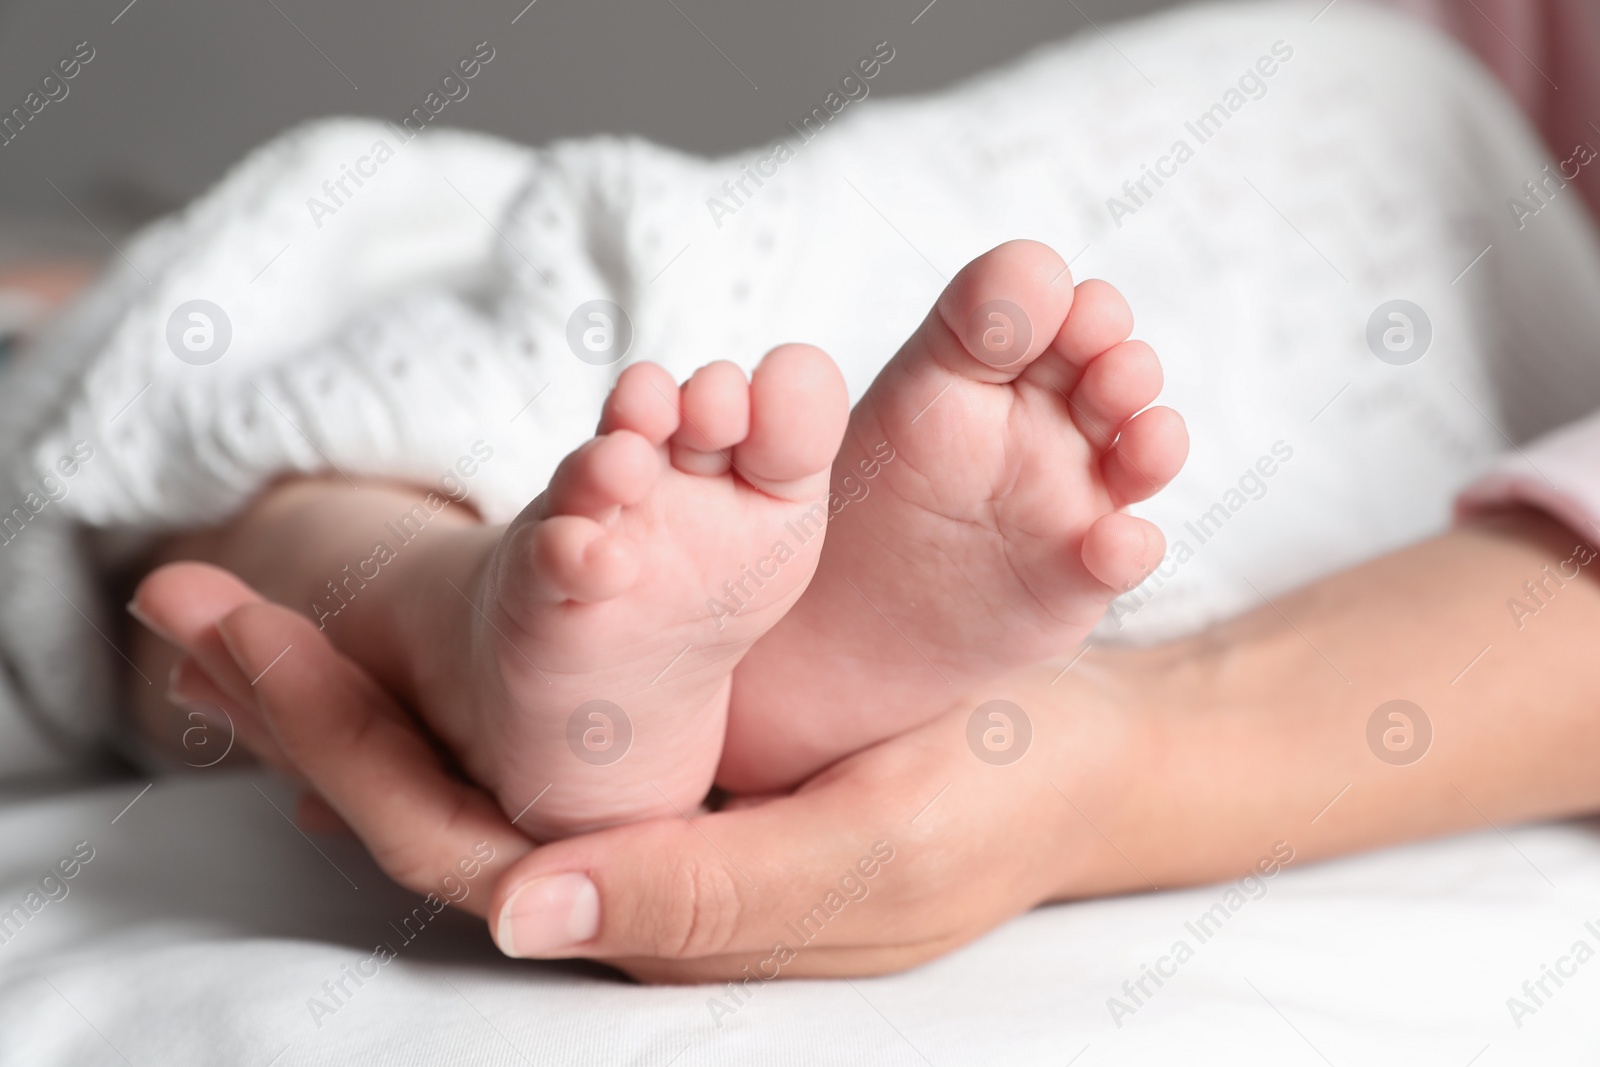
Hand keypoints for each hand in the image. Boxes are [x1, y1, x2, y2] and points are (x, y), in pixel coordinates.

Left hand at [135, 562, 1115, 977]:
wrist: (1082, 746)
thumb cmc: (990, 809)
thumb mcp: (867, 853)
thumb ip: (702, 892)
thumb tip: (515, 908)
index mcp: (651, 907)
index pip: (439, 844)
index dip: (329, 747)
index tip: (227, 640)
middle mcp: (621, 849)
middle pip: (416, 789)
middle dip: (298, 696)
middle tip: (181, 590)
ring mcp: (641, 786)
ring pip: (466, 731)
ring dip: (363, 654)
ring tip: (263, 563)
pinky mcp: (674, 725)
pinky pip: (542, 679)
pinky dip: (477, 609)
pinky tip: (429, 540)